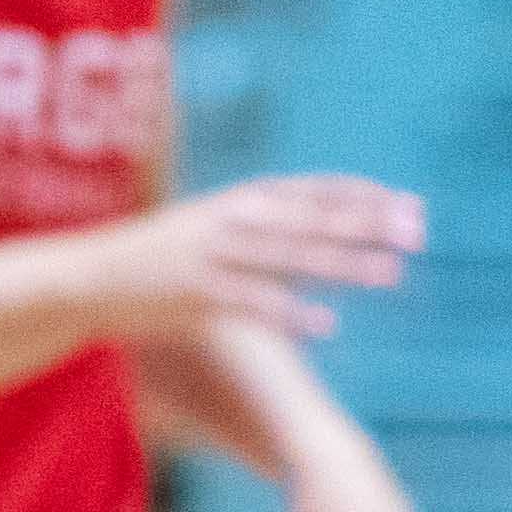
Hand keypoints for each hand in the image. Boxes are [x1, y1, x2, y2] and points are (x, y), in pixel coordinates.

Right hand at [63, 175, 420, 347]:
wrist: (93, 275)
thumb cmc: (163, 252)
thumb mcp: (214, 220)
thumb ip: (266, 221)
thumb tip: (325, 223)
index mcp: (241, 198)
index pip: (316, 189)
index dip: (366, 195)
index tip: (412, 204)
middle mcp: (233, 218)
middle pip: (314, 218)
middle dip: (370, 224)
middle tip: (419, 233)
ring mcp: (215, 254)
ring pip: (292, 256)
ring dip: (345, 263)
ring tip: (391, 273)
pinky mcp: (197, 293)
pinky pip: (254, 302)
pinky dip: (292, 311)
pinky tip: (329, 322)